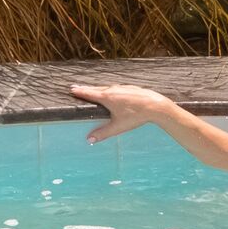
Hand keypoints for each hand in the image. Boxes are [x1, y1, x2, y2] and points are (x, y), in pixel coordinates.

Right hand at [64, 82, 181, 143]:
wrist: (155, 106)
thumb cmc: (135, 116)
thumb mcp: (117, 127)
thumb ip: (102, 133)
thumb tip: (89, 140)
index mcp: (107, 97)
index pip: (89, 93)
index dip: (80, 92)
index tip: (72, 89)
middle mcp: (113, 90)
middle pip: (97, 89)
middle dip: (87, 89)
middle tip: (78, 88)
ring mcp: (123, 88)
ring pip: (107, 88)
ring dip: (99, 89)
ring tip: (94, 90)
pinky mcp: (132, 88)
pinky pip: (117, 88)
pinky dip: (110, 90)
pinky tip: (113, 93)